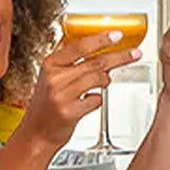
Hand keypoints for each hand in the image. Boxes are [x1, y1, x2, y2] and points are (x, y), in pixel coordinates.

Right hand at [21, 32, 140, 151]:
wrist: (36, 134)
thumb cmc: (46, 105)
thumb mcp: (51, 78)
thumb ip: (70, 63)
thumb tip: (96, 47)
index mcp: (50, 64)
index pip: (80, 46)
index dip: (101, 39)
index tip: (117, 35)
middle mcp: (55, 77)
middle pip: (95, 62)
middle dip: (119, 57)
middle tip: (134, 54)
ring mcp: (62, 95)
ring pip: (98, 79)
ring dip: (106, 81)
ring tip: (103, 83)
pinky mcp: (70, 111)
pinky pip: (97, 100)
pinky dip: (97, 100)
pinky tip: (89, 101)